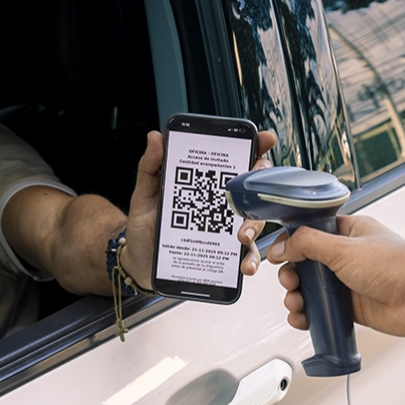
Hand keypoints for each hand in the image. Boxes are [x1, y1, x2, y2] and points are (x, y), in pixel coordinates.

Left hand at [122, 130, 277, 288]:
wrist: (140, 265)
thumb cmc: (145, 230)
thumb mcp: (144, 197)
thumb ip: (150, 168)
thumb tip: (155, 139)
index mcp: (204, 185)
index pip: (233, 160)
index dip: (253, 146)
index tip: (264, 139)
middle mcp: (220, 204)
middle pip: (252, 187)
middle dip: (258, 186)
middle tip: (249, 192)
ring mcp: (226, 228)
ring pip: (255, 220)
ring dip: (255, 225)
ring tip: (241, 236)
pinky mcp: (226, 253)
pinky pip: (246, 254)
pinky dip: (250, 258)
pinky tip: (244, 264)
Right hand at [266, 215, 404, 336]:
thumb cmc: (395, 266)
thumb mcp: (343, 248)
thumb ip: (308, 244)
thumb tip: (281, 246)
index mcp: (348, 232)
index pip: (310, 233)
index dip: (291, 244)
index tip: (277, 255)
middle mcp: (347, 255)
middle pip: (305, 263)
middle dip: (291, 274)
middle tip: (290, 282)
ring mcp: (348, 282)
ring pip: (311, 289)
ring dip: (297, 296)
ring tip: (296, 303)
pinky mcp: (351, 307)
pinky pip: (322, 310)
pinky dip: (308, 315)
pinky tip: (302, 319)